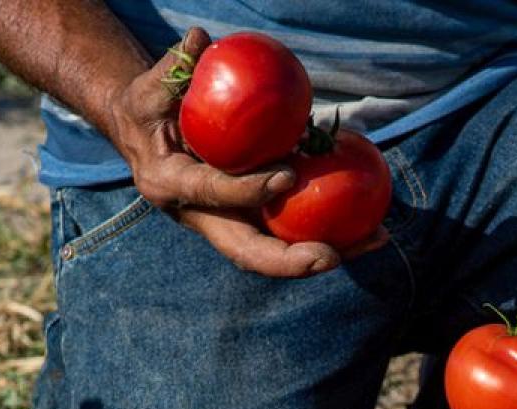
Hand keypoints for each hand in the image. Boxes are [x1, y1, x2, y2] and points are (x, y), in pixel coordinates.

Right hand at [102, 28, 386, 276]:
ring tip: (374, 238)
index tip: (287, 177)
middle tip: (331, 256)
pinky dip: (329, 232)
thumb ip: (171, 71)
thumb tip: (198, 39)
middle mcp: (201, 218)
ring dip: (326, 253)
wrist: (142, 138)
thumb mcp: (148, 90)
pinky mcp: (250, 220)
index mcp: (171, 188)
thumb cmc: (146, 109)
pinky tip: (371, 223)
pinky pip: (290, 232)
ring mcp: (228, 224)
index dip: (248, 190)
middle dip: (289, 261)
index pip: (212, 193)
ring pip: (277, 251)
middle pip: (247, 252)